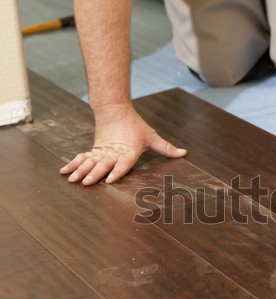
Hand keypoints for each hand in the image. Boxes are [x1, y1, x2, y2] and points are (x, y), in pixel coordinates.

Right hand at [59, 104, 186, 185]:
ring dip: (80, 170)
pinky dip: (73, 164)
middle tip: (87, 182)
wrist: (115, 110)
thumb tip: (184, 153)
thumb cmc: (136, 126)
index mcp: (127, 151)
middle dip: (94, 173)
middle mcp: (113, 152)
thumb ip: (166, 148)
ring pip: (89, 161)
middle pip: (102, 164)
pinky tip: (64, 172)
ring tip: (72, 179)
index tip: (110, 179)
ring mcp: (102, 151)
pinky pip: (82, 158)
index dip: (117, 171)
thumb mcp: (151, 136)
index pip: (123, 163)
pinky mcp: (94, 150)